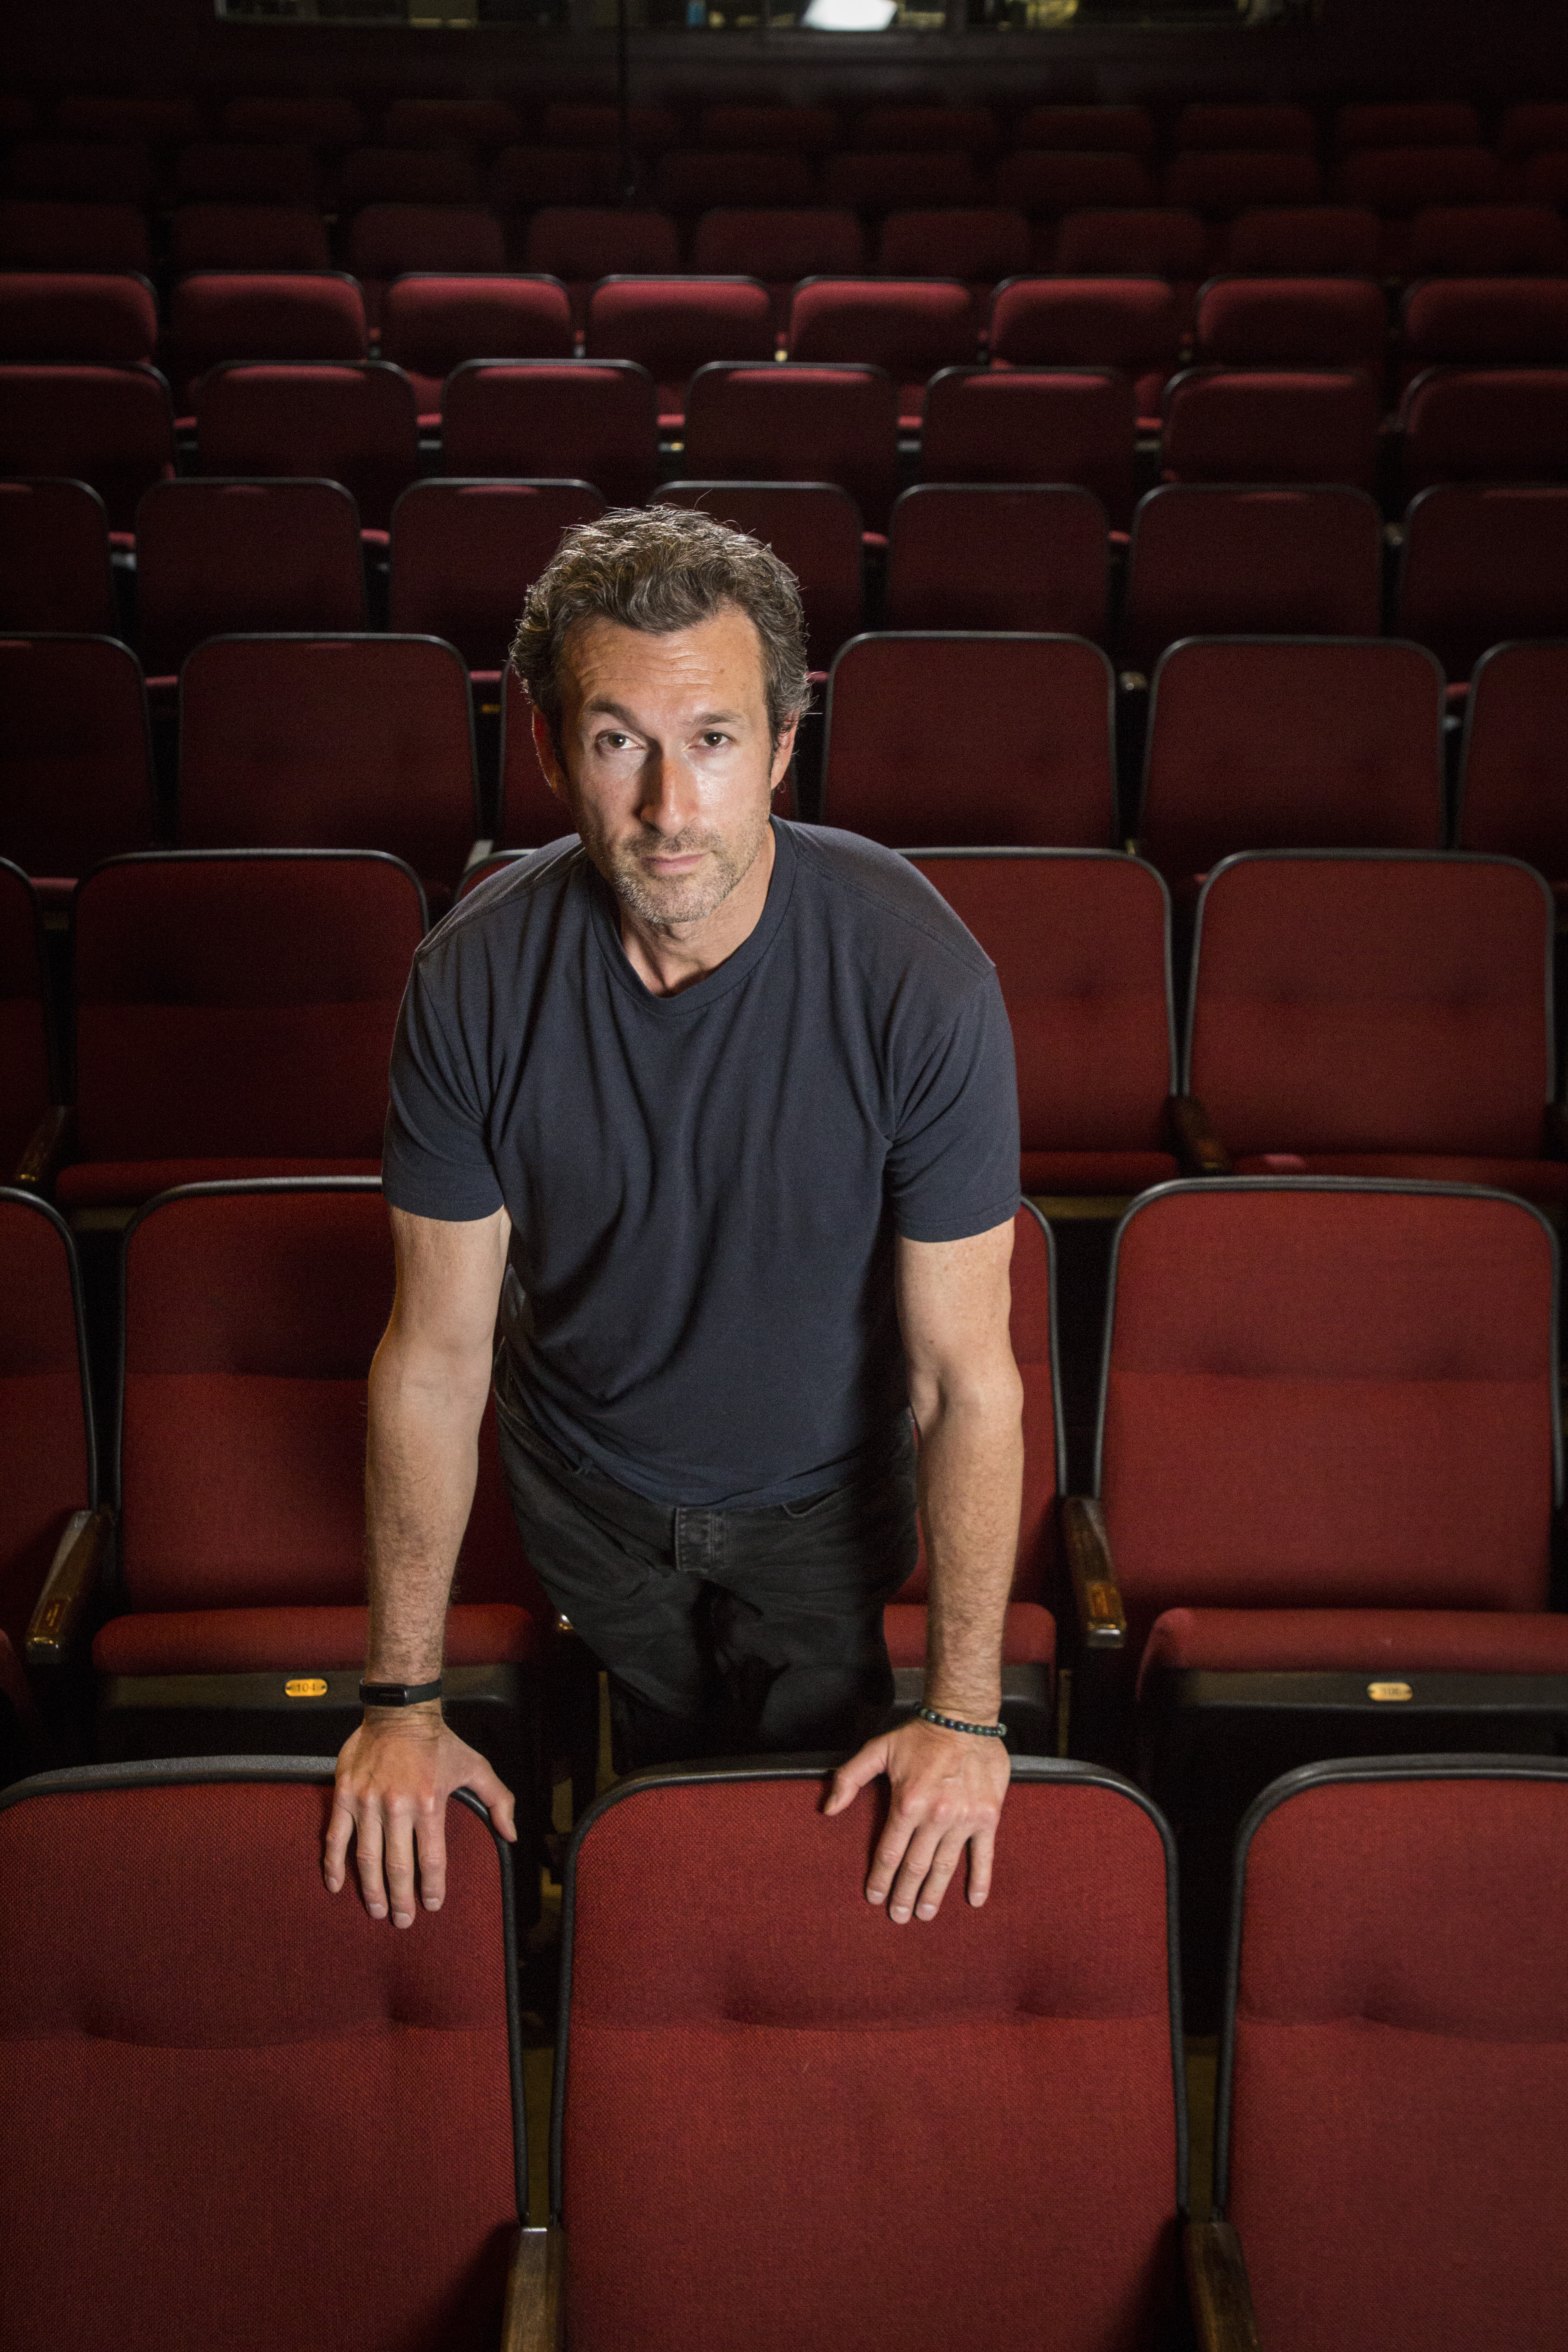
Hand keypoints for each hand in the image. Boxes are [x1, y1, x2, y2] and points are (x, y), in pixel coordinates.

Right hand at [323, 1707, 516, 1926]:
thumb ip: (497, 1800)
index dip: (432, 1887)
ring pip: (367, 1857)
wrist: (399, 1711)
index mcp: (430, 1803)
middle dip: (400, 1898)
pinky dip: (333, 1863)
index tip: (432, 1905)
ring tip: (377, 1910)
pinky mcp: (345, 1795)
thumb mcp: (475, 1766)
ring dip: (370, 1889)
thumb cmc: (438, 1742)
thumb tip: (511, 1834)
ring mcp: (367, 1802)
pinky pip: (335, 1836)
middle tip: (402, 1920)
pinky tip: (335, 1885)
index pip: (432, 1858)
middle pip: (398, 1865)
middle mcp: (397, 1806)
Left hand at [824, 1715, 1009, 1923]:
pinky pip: (983, 1854)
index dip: (879, 1878)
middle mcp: (935, 1816)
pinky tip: (974, 1900)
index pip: (889, 1852)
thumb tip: (828, 1809)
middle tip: (898, 1916)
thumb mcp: (877, 1750)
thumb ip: (849, 1778)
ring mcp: (964, 1819)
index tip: (873, 1898)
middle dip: (904, 1894)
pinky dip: (980, 1879)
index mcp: (907, 1803)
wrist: (965, 1719)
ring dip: (934, 1894)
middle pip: (915, 1867)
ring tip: (925, 1914)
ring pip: (945, 1866)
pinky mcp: (988, 1817)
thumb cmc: (919, 1736)